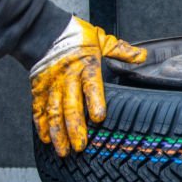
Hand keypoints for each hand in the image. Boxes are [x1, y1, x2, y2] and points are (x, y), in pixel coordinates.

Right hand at [30, 16, 146, 155]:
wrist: (45, 31)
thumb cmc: (76, 36)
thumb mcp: (101, 39)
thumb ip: (120, 51)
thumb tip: (143, 57)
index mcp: (86, 65)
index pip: (91, 84)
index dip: (94, 101)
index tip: (99, 117)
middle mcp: (67, 77)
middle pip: (70, 105)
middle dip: (74, 127)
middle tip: (80, 146)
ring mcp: (51, 84)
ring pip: (53, 111)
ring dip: (57, 132)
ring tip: (63, 150)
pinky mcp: (39, 89)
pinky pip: (39, 109)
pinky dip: (41, 125)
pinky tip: (46, 139)